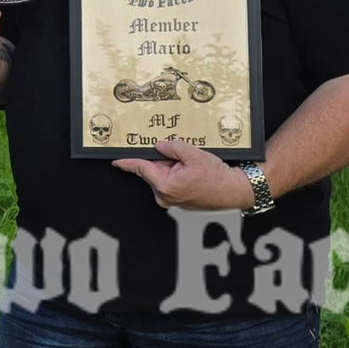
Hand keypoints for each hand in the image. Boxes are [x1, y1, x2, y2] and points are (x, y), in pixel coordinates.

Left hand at [112, 139, 257, 209]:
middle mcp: (165, 196)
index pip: (141, 169)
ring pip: (163, 176)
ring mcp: (171, 200)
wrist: (232, 190)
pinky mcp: (177, 201)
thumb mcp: (192, 154)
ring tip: (191, 167)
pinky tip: (192, 173)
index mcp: (166, 185)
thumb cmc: (216, 176)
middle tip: (182, 158)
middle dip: (164, 160)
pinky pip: (170, 182)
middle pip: (154, 170)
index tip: (116, 161)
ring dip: (172, 167)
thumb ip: (171, 147)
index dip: (127, 162)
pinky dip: (177, 174)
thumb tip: (158, 146)